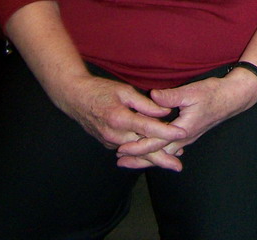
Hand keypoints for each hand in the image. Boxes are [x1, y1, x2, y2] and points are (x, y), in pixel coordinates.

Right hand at [58, 72, 186, 170]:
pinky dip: (140, 152)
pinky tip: (152, 153)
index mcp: (120, 118)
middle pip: (142, 149)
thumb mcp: (124, 91)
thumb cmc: (100, 90)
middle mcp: (115, 134)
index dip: (166, 131)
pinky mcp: (107, 143)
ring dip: (153, 157)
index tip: (182, 133)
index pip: (148, 127)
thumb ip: (145, 103)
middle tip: (178, 166)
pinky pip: (127, 149)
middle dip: (162, 158)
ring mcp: (110, 141)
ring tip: (171, 160)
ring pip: (135, 152)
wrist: (75, 98)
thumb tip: (165, 111)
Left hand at [115, 68, 256, 168]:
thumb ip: (171, 96)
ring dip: (147, 157)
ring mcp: (187, 138)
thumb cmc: (213, 94)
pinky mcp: (189, 134)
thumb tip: (152, 96)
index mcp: (182, 130)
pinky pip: (170, 148)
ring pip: (163, 153)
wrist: (232, 98)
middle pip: (157, 154)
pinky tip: (153, 150)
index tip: (121, 149)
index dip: (137, 146)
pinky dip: (158, 152)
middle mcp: (183, 138)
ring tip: (131, 159)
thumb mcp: (192, 92)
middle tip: (120, 161)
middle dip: (138, 158)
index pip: (155, 143)